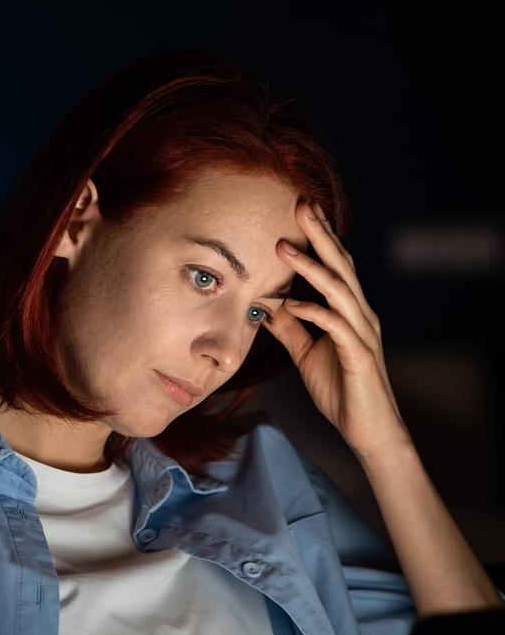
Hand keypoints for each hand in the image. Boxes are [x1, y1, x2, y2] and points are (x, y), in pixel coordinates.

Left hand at [264, 198, 410, 463]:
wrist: (368, 429)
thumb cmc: (341, 390)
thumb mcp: (307, 355)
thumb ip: (290, 329)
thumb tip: (266, 306)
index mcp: (349, 311)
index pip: (335, 266)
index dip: (319, 238)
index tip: (299, 210)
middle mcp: (360, 314)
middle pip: (341, 265)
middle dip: (320, 234)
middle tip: (300, 205)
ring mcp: (362, 332)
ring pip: (337, 290)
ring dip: (310, 267)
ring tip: (283, 247)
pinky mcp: (359, 355)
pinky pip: (336, 326)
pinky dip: (313, 312)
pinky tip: (291, 304)